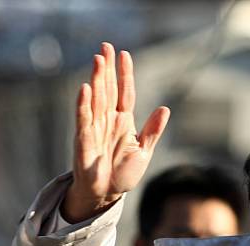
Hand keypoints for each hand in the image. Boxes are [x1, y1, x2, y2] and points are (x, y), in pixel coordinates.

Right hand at [62, 42, 169, 222]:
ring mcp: (95, 128)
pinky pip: (84, 119)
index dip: (125, 75)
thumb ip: (153, 131)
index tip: (124, 54)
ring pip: (96, 99)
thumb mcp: (144, 151)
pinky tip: (86, 88)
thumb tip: (165, 108)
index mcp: (124, 122)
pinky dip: (84, 104)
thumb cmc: (123, 173)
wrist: (107, 194)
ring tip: (98, 59)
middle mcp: (108, 121)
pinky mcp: (84, 140)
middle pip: (108, 90)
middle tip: (106, 46)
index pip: (125, 93)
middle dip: (107, 69)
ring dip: (97, 79)